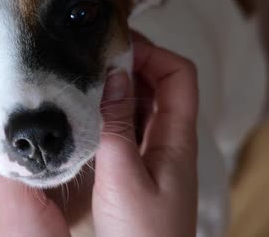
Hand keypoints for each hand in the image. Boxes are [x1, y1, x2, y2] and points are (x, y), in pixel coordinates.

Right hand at [93, 32, 199, 236]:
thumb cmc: (141, 235)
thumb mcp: (121, 176)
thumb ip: (117, 124)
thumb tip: (113, 74)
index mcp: (177, 138)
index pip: (179, 75)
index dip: (152, 54)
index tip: (115, 49)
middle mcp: (172, 140)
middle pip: (164, 83)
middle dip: (134, 63)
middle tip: (95, 58)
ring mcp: (158, 153)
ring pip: (146, 104)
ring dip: (122, 87)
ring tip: (88, 80)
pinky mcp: (143, 167)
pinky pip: (134, 125)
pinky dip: (115, 111)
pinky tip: (91, 113)